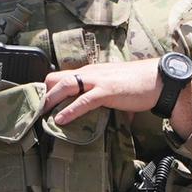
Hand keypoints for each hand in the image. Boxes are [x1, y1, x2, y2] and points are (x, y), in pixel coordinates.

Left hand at [42, 59, 170, 123]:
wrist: (159, 80)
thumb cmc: (139, 85)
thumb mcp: (114, 88)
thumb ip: (103, 99)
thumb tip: (102, 117)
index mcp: (90, 72)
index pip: (61, 76)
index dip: (48, 89)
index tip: (38, 103)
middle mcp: (90, 73)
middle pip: (56, 78)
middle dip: (42, 94)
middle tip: (32, 110)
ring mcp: (98, 81)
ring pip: (65, 86)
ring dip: (50, 101)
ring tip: (39, 114)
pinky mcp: (107, 91)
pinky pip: (84, 100)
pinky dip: (70, 110)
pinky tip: (60, 119)